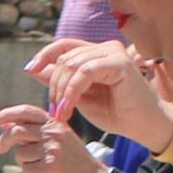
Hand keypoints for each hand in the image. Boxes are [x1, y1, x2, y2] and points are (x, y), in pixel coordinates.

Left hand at [27, 36, 172, 153]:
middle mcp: (105, 48)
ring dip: (62, 91)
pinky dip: (73, 91)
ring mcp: (113, 53)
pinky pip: (85, 72)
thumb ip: (60, 82)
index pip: (63, 45)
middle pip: (65, 57)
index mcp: (95, 54)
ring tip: (62, 112)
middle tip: (54, 110)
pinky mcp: (120, 63)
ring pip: (72, 64)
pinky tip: (69, 108)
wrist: (143, 126)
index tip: (29, 69)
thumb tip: (33, 69)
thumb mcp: (80, 97)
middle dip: (54, 85)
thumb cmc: (116, 113)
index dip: (44, 55)